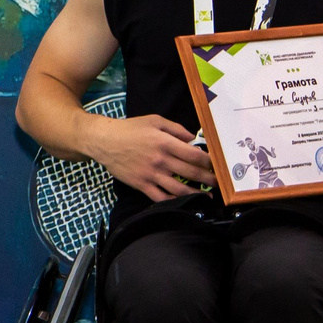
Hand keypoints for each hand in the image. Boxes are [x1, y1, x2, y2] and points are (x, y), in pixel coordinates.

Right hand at [87, 113, 215, 201]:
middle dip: (209, 179)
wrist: (104, 141)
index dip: (209, 161)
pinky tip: (183, 202)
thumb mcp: (154, 121)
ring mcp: (151, 175)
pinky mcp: (141, 185)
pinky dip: (174, 201)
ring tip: (206, 196)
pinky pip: (160, 197)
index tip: (217, 164)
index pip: (195, 155)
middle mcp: (160, 160)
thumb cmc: (130, 129)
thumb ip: (176, 128)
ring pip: (179, 189)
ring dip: (196, 194)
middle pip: (191, 173)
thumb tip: (193, 139)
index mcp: (165, 143)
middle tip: (219, 183)